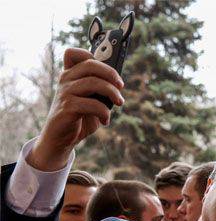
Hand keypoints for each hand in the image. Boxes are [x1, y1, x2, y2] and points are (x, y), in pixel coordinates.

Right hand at [29, 48, 124, 170]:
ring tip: (119, 103)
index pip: (73, 53)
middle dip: (111, 73)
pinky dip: (104, 112)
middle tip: (121, 86)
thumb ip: (100, 90)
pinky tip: (105, 120)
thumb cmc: (80, 117)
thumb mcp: (92, 100)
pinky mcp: (67, 107)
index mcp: (70, 75)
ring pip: (94, 83)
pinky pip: (93, 104)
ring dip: (112, 93)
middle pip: (90, 64)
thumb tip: (118, 84)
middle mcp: (65, 80)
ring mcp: (65, 92)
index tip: (107, 71)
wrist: (61, 139)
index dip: (90, 55)